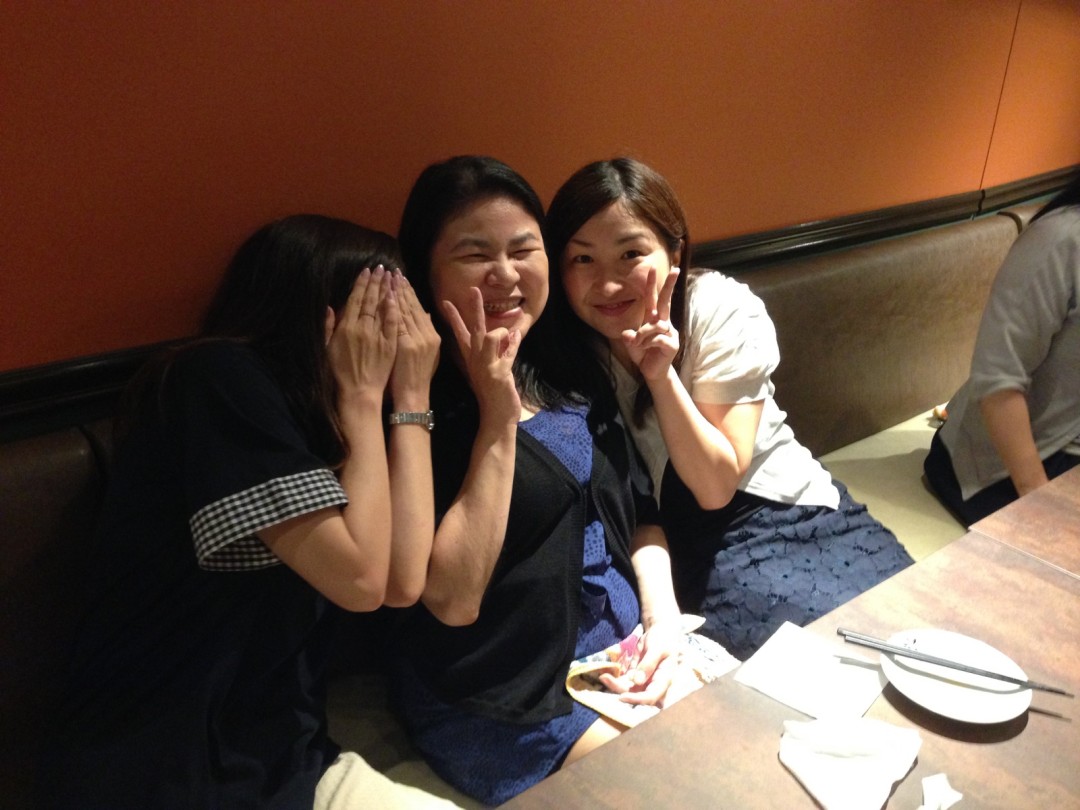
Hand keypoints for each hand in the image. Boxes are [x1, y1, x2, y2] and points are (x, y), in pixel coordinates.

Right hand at [328, 266, 397, 406]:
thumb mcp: (327, 349)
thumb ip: (328, 327)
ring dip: (387, 290)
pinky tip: (396, 297)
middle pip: (370, 300)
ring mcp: (378, 336)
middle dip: (376, 282)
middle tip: (381, 267)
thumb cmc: (340, 372)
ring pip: (383, 308)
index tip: (366, 270)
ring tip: (391, 275)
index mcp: (346, 327)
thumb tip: (330, 307)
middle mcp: (362, 328)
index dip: (361, 284)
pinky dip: (394, 309)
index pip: (355, 300)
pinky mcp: (390, 345)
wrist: (359, 392)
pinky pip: (393, 323)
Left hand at [389, 270, 439, 406]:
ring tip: (389, 277)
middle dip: (402, 287)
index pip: (418, 309)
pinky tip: (387, 295)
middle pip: (413, 306)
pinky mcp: (407, 345)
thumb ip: (425, 333)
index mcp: (431, 335)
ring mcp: (418, 339)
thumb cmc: (415, 378)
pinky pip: (399, 322)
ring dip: (397, 292)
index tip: (401, 278)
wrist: (414, 396)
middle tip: (393, 271)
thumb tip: (424, 314)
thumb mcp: (426, 354)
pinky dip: (393, 307)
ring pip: (406, 310)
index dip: (409, 293)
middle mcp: (427, 334)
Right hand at [441, 287, 520, 425]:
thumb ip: (504, 350)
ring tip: (511, 334)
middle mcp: (475, 359)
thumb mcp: (499, 368)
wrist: (496, 417)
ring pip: (488, 335)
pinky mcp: (497, 372)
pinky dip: (512, 343)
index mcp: (472, 358)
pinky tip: (516, 334)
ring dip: (500, 331)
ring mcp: (485, 365)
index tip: (446, 302)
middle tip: (473, 288)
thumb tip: (512, 333)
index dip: (454, 317)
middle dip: (473, 307)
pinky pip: (505, 350)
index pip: (460, 332)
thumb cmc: (496, 394)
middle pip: (473, 327)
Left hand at [598, 617, 681, 706]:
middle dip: (620, 690)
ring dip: (614, 685)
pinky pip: (623, 681)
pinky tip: (604, 673)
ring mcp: (643, 682)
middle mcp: (653, 685)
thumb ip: (648, 664)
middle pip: (636, 695)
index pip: (651, 696)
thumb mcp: (658, 649)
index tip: (622, 696)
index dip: (637, 699)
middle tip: (605, 679)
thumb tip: (637, 681)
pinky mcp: (634, 676)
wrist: (660, 633)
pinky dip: (614, 679)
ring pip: (627, 689)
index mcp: (663, 680)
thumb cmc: (663, 640)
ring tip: (603, 676)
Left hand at [621, 267, 679, 380]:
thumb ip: (629, 337)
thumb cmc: (643, 353)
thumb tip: (629, 334)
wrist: (652, 372)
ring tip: (639, 344)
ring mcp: (670, 333)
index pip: (653, 298)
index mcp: (653, 319)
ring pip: (655, 325)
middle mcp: (664, 323)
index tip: (653, 267)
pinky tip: (647, 349)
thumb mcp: (632, 344)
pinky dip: (648, 343)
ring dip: (643, 334)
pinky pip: (657, 338)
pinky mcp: (672, 344)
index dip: (652, 284)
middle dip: (669, 285)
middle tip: (674, 270)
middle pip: (666, 301)